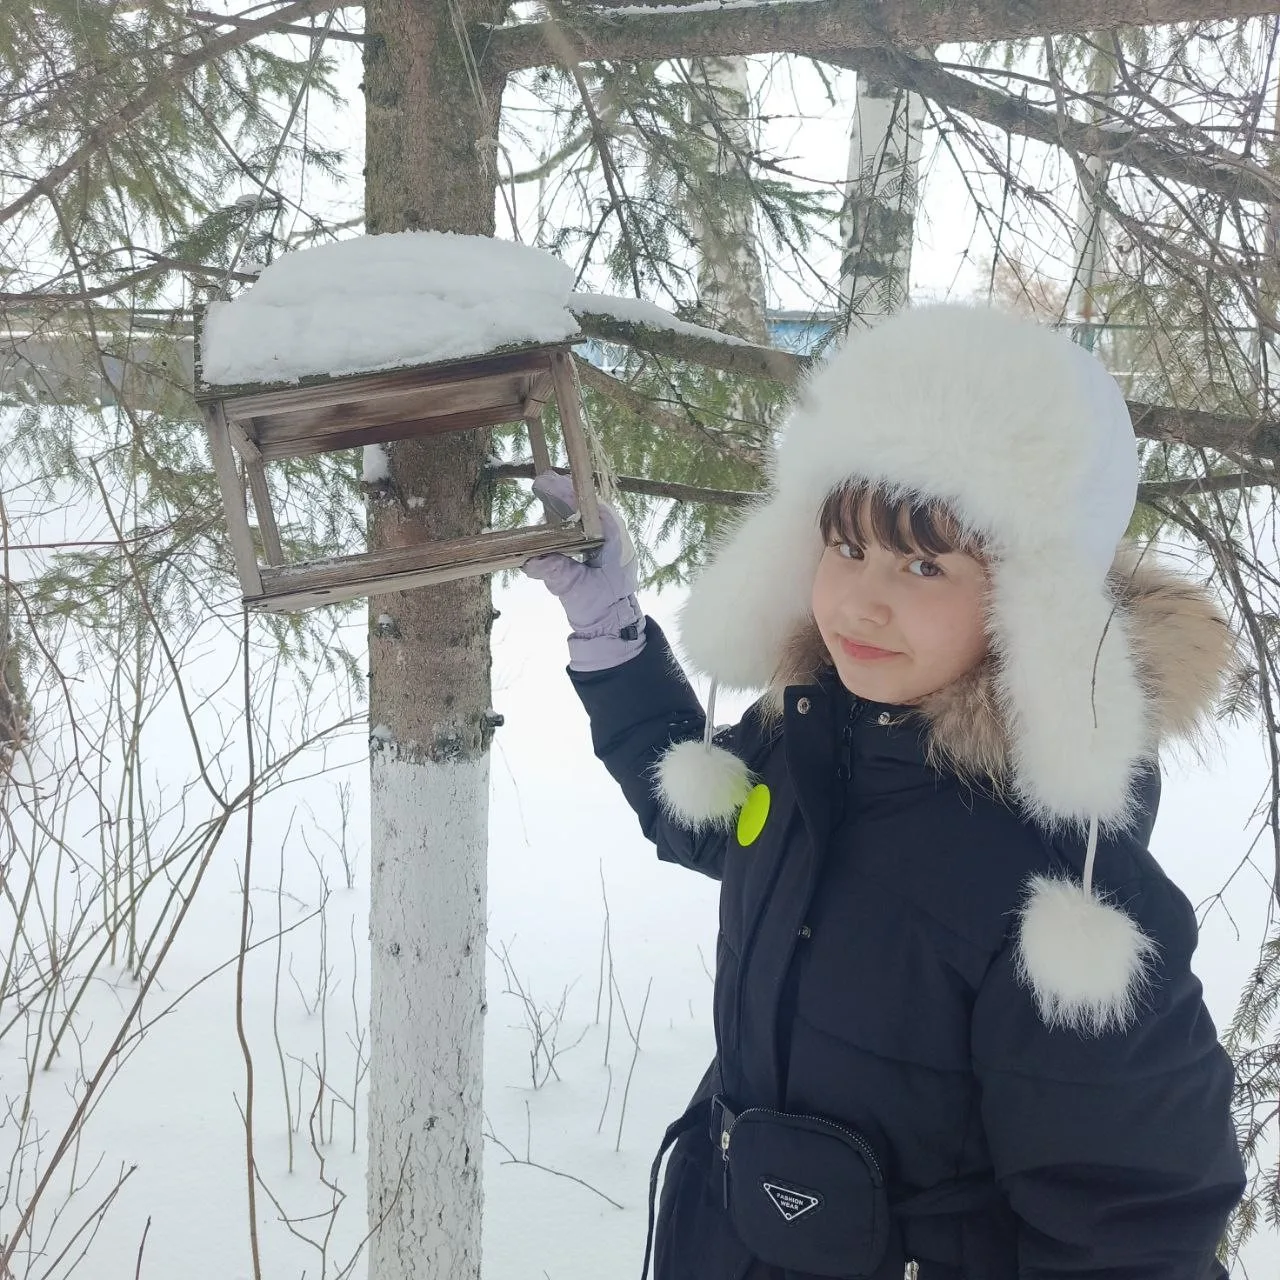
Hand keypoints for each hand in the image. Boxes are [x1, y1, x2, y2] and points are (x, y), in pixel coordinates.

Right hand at [523, 471, 644, 670]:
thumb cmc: (599, 608)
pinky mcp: (598, 552)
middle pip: (588, 508)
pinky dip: (566, 518)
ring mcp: (607, 544)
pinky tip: (550, 513)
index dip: (572, 495)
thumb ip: (557, 574)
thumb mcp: (576, 591)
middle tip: (542, 481)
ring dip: (565, 504)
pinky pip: (582, 528)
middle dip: (566, 494)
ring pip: (586, 516)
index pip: (594, 510)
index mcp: (616, 543)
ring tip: (544, 489)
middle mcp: (614, 538)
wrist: (612, 627)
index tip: (551, 484)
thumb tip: (532, 560)